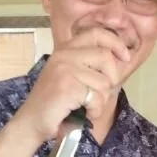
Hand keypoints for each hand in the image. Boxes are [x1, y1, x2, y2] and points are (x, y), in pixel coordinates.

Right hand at [17, 28, 131, 146]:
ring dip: (101, 100)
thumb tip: (120, 58)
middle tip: (100, 94)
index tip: (125, 57)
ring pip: (104, 82)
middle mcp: (64, 55)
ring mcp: (65, 69)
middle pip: (106, 57)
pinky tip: (83, 113)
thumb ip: (89, 64)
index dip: (116, 44)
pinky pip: (97, 98)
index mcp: (66, 49)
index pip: (97, 34)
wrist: (31, 122)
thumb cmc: (54, 103)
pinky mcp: (67, 86)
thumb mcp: (70, 75)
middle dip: (111, 79)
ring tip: (86, 106)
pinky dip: (95, 111)